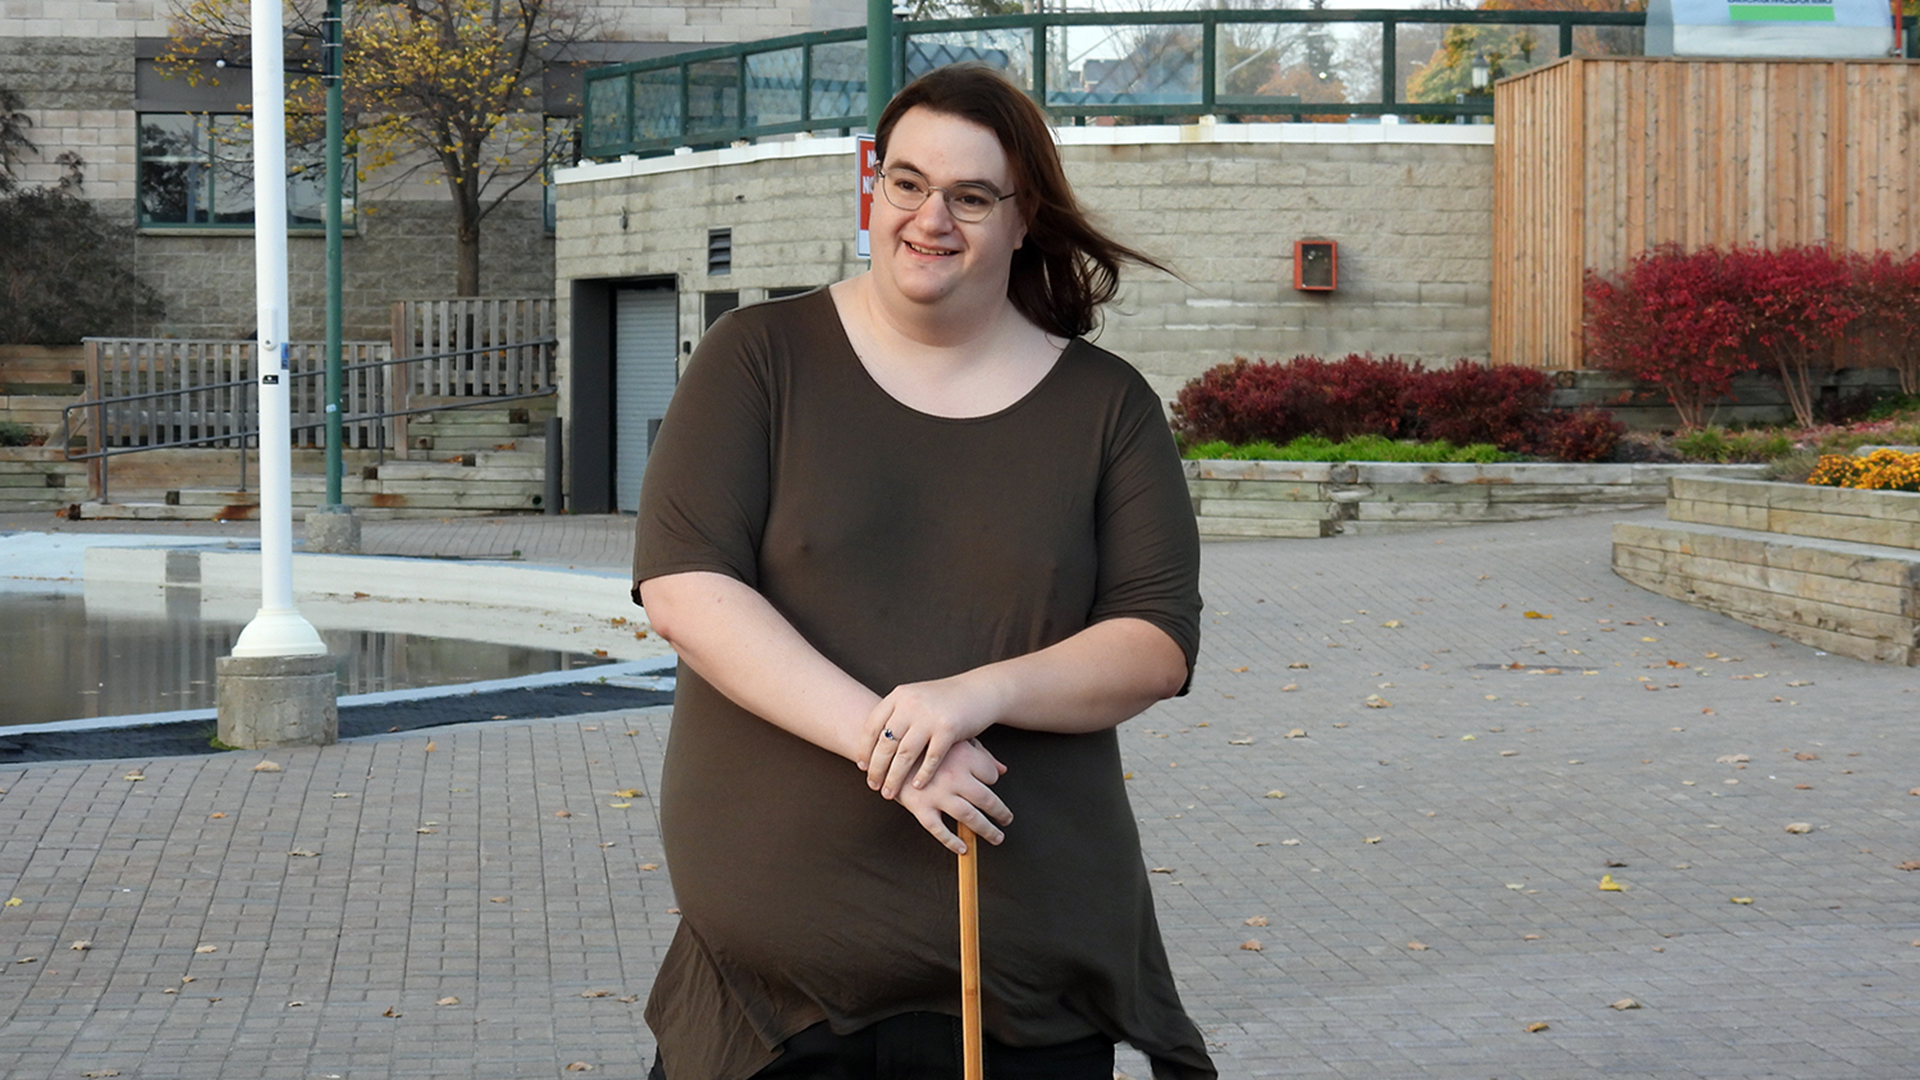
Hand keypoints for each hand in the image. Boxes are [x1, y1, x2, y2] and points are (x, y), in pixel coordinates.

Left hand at [862, 674, 1004, 799]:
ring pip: (905, 754)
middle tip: (873, 785)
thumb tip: (872, 744)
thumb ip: (896, 715)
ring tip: (889, 792)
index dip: (865, 749)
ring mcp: (930, 717)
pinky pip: (931, 758)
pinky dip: (923, 774)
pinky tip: (917, 786)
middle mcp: (911, 704)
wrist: (979, 691)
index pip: (872, 726)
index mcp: (899, 696)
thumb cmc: (945, 700)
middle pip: (886, 743)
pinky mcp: (949, 729)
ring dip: (895, 776)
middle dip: (877, 768)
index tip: (862, 767)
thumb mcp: (915, 699)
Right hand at [892, 738, 1012, 854]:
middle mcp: (955, 777)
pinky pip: (939, 830)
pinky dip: (952, 842)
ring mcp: (937, 794)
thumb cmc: (924, 743)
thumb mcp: (954, 741)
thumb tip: (1003, 770)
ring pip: (970, 817)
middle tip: (1007, 819)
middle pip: (987, 799)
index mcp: (964, 757)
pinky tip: (963, 848)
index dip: (992, 780)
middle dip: (1001, 812)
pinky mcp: (920, 807)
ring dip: (987, 830)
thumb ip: (980, 754)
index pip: (991, 775)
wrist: (887, 747)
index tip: (989, 785)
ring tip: (996, 837)